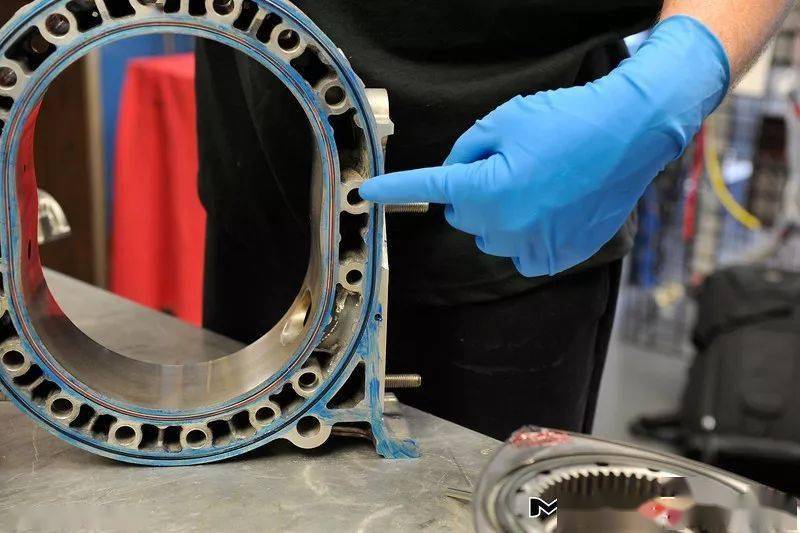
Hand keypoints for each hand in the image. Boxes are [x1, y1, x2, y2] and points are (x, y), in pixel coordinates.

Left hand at [360, 16, 729, 276]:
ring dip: (497, 215)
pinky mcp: (558, 257)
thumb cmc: (567, 120)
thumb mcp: (504, 120)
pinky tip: (546, 210)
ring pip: (490, 236)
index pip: (430, 188)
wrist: (629, 134)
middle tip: (505, 164)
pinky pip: (521, 254)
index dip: (396, 188)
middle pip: (462, 215)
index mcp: (488, 189)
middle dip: (471, 191)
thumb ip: (466, 150)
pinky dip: (523, 235)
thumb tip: (452, 173)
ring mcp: (534, 245)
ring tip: (533, 186)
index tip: (369, 194)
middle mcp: (507, 225)